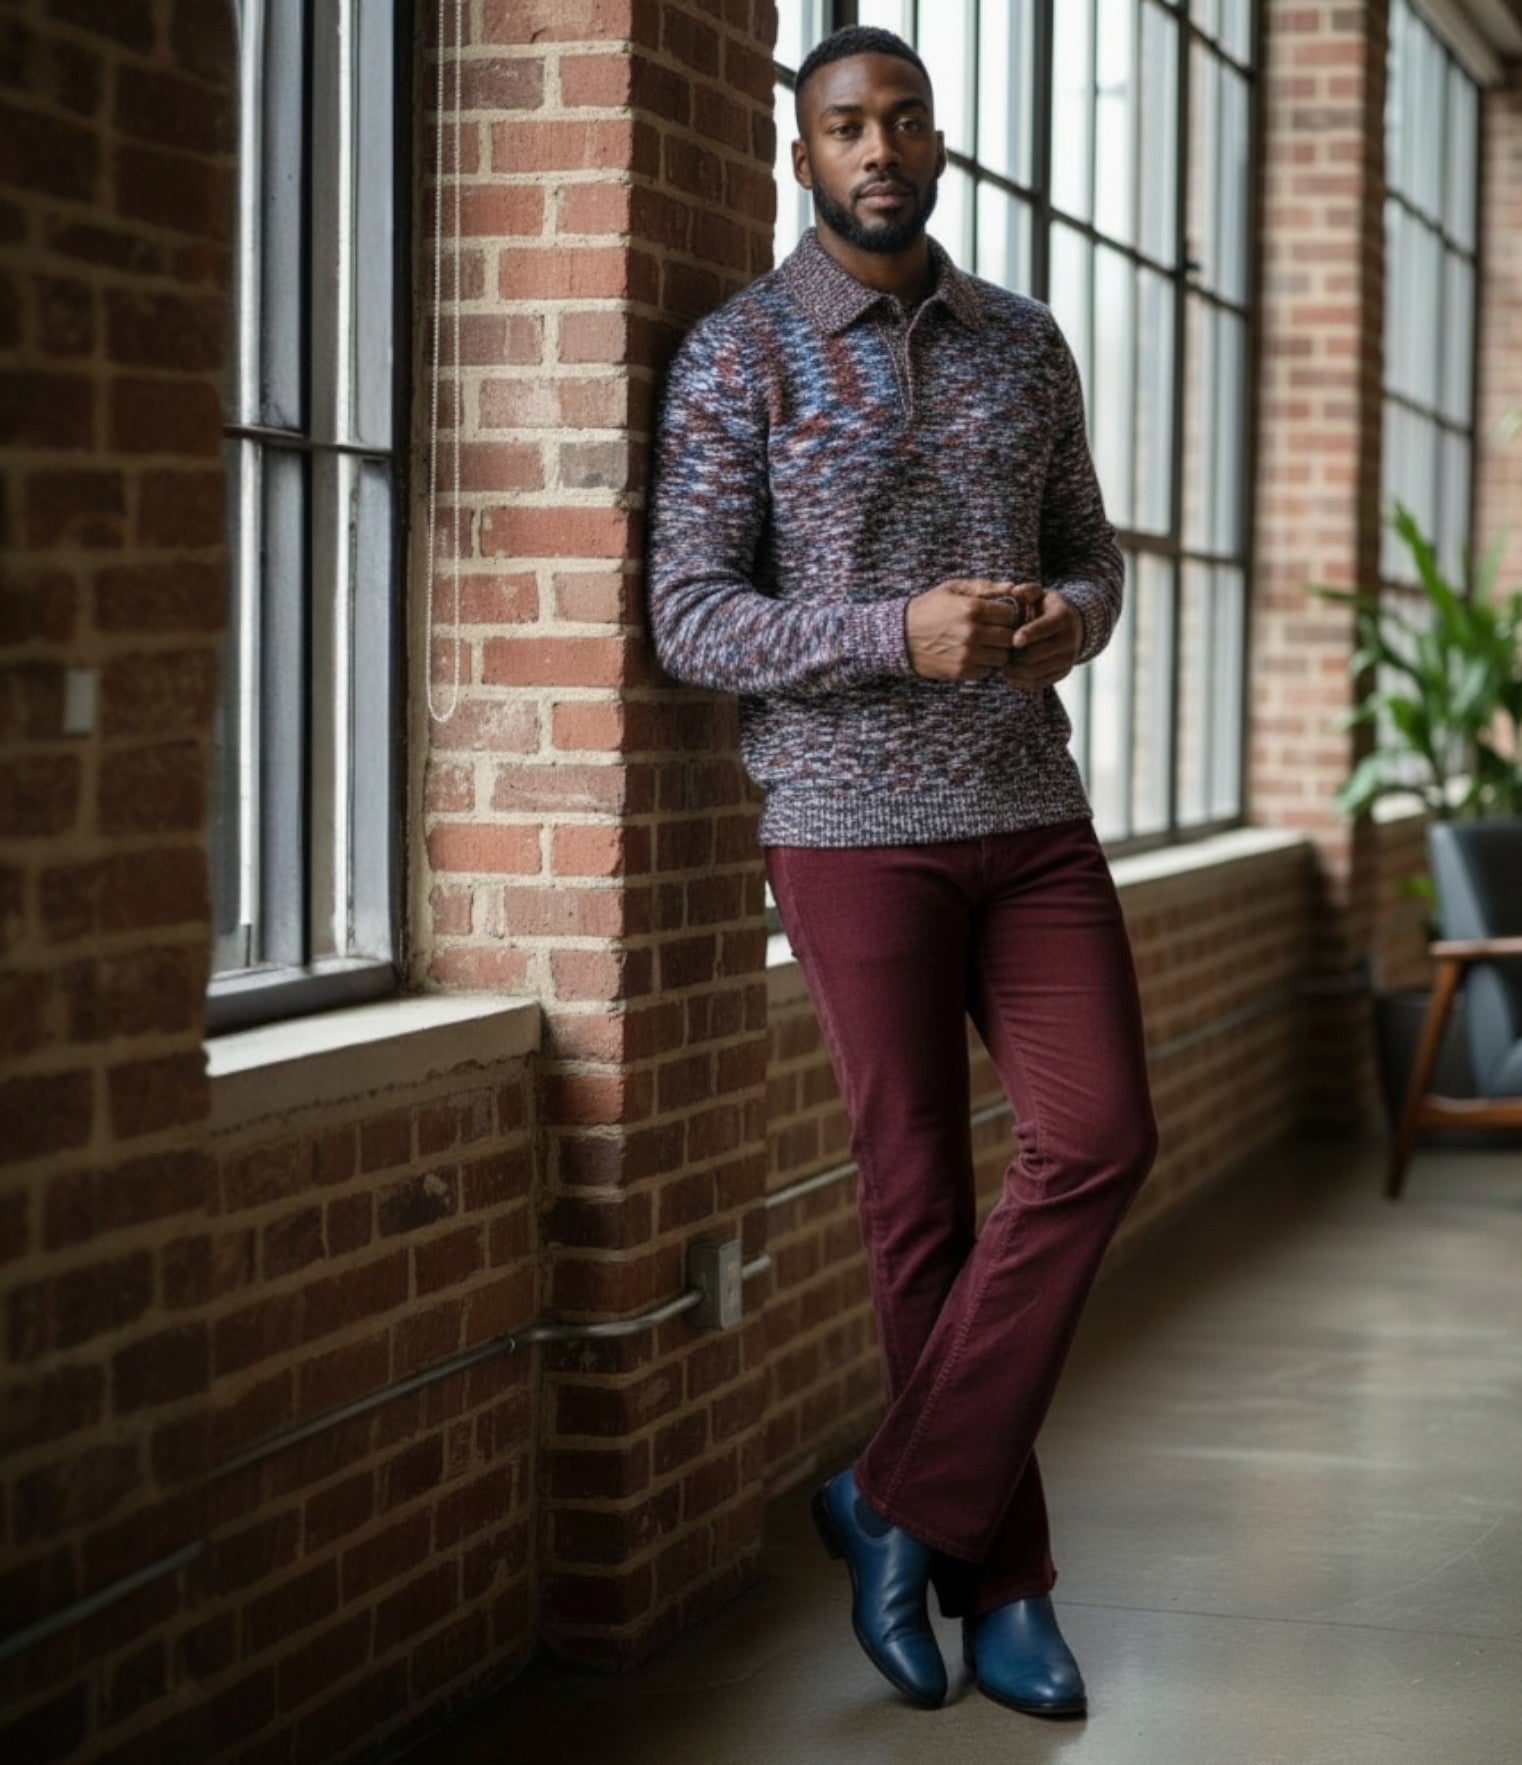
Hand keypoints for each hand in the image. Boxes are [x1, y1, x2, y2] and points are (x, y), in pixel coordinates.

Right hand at [905, 578, 1027, 680]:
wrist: (900, 636)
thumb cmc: (929, 608)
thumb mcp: (953, 589)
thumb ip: (985, 587)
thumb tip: (1015, 587)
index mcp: (973, 608)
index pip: (1012, 615)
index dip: (1008, 615)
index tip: (999, 616)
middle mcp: (972, 632)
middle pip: (1010, 637)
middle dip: (1006, 634)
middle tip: (995, 632)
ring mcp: (967, 654)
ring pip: (1002, 657)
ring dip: (997, 652)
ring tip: (985, 645)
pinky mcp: (960, 670)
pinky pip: (987, 671)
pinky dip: (984, 665)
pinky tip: (974, 656)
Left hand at [1001, 590, 1082, 690]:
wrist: (1072, 625)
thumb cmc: (1048, 608)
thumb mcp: (1041, 595)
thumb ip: (1028, 591)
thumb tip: (1015, 591)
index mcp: (1062, 617)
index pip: (1045, 628)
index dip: (1029, 634)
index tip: (1014, 640)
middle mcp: (1069, 640)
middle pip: (1036, 653)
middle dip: (1014, 654)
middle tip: (997, 653)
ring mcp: (1067, 659)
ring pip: (1035, 671)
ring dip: (1014, 670)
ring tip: (1001, 664)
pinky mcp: (1063, 673)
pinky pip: (1039, 683)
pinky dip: (1021, 681)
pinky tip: (1010, 674)